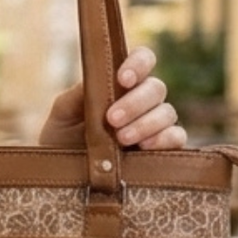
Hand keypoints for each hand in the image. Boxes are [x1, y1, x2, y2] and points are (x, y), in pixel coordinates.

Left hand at [38, 45, 186, 150]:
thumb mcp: (61, 115)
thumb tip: (94, 79)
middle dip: (135, 102)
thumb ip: (76, 95)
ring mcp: (155, 125)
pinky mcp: (163, 150)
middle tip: (112, 119)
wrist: (62, 176)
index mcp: (121, 84)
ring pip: (167, 112)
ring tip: (121, 138)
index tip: (123, 79)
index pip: (142, 60)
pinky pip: (177, 138)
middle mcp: (143, 102)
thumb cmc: (61, 141)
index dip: (138, 64)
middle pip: (156, 88)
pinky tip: (144, 147)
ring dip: (146, 123)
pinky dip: (164, 139)